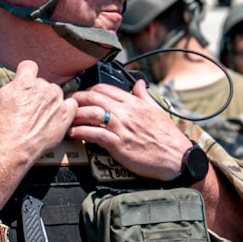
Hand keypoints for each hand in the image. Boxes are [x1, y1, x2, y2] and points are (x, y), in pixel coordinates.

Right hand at [0, 61, 76, 157]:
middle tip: (28, 107)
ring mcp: (56, 101)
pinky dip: (65, 110)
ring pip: (56, 93)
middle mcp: (43, 88)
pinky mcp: (66, 115)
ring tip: (40, 115)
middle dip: (36, 91)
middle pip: (43, 82)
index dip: (25, 74)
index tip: (22, 85)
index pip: (29, 66)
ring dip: (50, 101)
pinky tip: (55, 118)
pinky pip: (71, 105)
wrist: (11, 147)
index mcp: (25, 82)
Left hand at [70, 81, 195, 180]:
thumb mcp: (157, 110)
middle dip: (76, 99)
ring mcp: (122, 128)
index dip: (89, 91)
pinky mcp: (119, 145)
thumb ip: (144, 96)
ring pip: (92, 113)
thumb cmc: (167, 137)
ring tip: (66, 119)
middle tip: (67, 105)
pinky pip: (95, 134)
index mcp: (134, 103)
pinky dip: (80, 132)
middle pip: (94, 98)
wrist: (177, 158)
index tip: (81, 97)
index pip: (105, 88)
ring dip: (75, 115)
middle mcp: (126, 112)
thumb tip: (139, 83)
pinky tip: (72, 134)